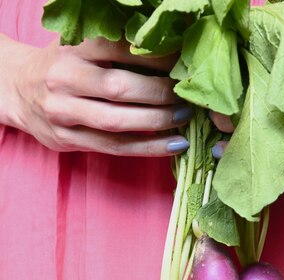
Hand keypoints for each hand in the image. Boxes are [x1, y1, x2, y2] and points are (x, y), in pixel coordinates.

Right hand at [0, 35, 191, 155]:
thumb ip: (116, 49)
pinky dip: (147, 148)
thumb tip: (171, 54)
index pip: (119, 49)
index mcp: (73, 49)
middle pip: (119, 88)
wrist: (17, 89)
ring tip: (184, 120)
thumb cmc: (63, 66)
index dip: (155, 58)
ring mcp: (63, 112)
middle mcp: (65, 79)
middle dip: (159, 94)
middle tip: (186, 97)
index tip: (182, 65)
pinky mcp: (68, 140)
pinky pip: (115, 147)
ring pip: (117, 122)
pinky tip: (172, 145)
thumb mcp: (81, 47)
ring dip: (157, 123)